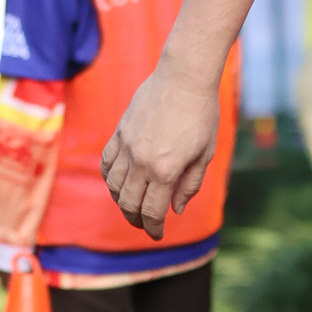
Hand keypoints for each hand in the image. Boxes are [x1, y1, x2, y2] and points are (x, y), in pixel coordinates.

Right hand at [101, 64, 222, 237]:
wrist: (183, 77)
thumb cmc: (201, 114)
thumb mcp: (204, 154)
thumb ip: (190, 185)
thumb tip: (175, 209)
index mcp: (166, 170)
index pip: (152, 211)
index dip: (154, 228)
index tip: (157, 234)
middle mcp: (141, 161)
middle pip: (129, 203)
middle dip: (136, 220)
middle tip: (144, 224)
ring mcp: (127, 146)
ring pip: (114, 185)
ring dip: (121, 201)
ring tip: (131, 205)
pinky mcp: (119, 132)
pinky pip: (107, 163)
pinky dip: (110, 178)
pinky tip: (118, 182)